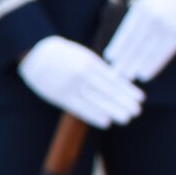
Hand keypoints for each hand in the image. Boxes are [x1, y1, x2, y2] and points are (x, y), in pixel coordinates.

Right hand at [19, 36, 143, 128]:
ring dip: (113, 110)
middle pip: (107, 91)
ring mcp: (71, 85)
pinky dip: (94, 115)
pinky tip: (106, 122)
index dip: (128, 90)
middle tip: (137, 111)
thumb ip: (98, 68)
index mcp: (91, 62)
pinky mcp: (60, 95)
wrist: (35, 52)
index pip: (113, 79)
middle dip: (124, 102)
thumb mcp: (83, 55)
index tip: (140, 98)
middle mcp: (83, 74)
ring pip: (96, 100)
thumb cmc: (63, 54)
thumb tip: (118, 80)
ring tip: (127, 118)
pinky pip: (79, 108)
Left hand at [104, 0, 175, 83]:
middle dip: (124, 60)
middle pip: (135, 44)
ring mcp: (167, 27)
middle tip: (115, 74)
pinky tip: (145, 74)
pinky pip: (163, 54)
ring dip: (137, 65)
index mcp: (142, 8)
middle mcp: (153, 18)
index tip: (110, 58)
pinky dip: (153, 65)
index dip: (118, 46)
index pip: (127, 31)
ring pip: (148, 50)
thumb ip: (137, 16)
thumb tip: (124, 38)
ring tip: (128, 77)